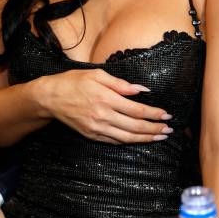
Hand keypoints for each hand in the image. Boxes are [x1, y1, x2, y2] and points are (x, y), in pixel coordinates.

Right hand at [35, 68, 173, 143]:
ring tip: (160, 137)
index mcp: (107, 99)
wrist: (49, 98)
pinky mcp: (91, 135)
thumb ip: (122, 84)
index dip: (154, 114)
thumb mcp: (98, 75)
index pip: (137, 110)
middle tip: (169, 130)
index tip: (167, 115)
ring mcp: (96, 128)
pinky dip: (129, 142)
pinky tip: (140, 140)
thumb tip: (142, 90)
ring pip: (126, 137)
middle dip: (154, 129)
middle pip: (135, 127)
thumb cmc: (74, 82)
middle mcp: (103, 116)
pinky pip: (114, 141)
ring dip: (145, 138)